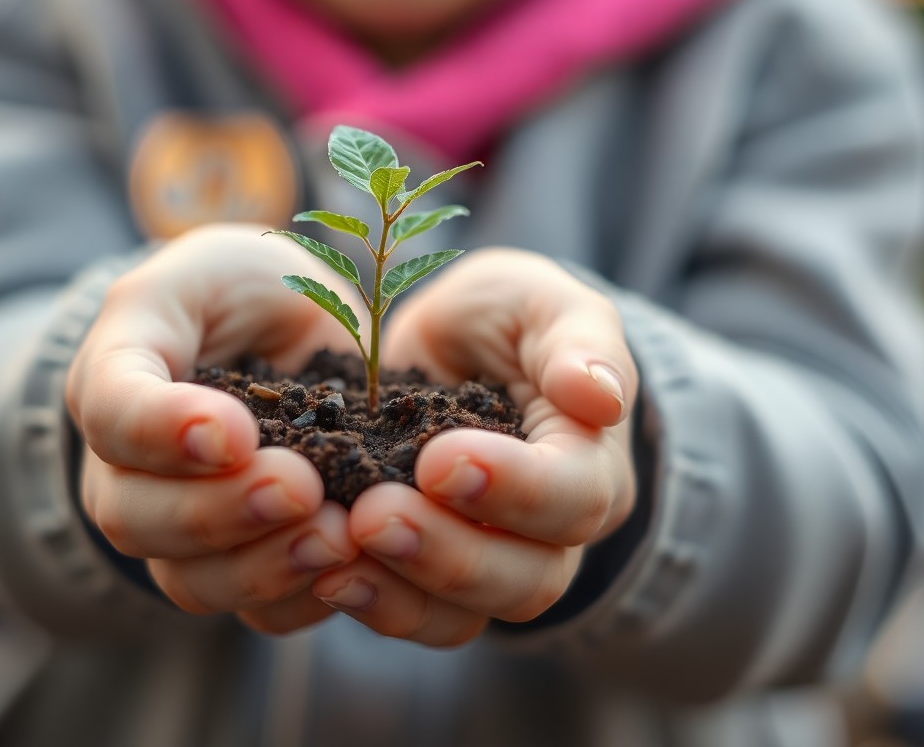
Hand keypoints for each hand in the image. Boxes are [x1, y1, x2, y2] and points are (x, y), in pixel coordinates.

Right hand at [66, 225, 361, 633]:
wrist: (278, 339)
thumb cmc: (243, 292)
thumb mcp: (217, 268)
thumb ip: (199, 312)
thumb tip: (226, 430)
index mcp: (115, 378)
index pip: (109, 412)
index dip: (162, 430)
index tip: (233, 433)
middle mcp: (126, 468)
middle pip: (136, 516)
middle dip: (218, 511)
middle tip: (300, 487)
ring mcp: (176, 530)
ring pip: (189, 580)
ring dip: (263, 566)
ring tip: (336, 537)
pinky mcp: (238, 569)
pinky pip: (254, 612)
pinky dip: (300, 598)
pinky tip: (352, 567)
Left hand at [311, 248, 637, 645]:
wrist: (451, 350)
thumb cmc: (508, 320)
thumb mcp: (544, 304)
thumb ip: (579, 342)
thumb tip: (600, 396)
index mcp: (591, 464)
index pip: (576, 498)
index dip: (515, 489)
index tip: (439, 460)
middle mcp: (551, 536)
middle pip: (526, 580)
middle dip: (448, 554)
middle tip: (374, 515)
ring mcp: (489, 568)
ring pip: (464, 616)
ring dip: (400, 591)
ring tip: (338, 548)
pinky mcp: (427, 582)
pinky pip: (411, 619)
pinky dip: (367, 602)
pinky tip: (322, 573)